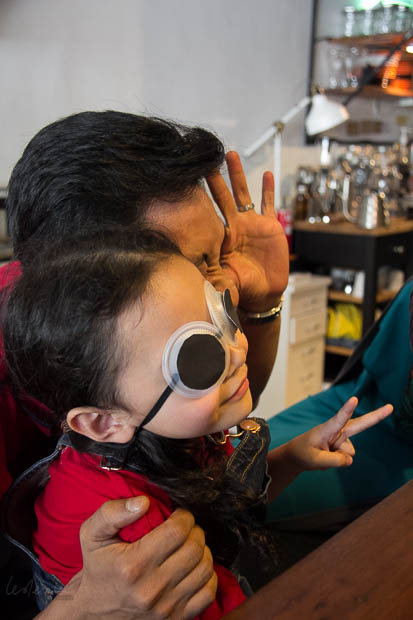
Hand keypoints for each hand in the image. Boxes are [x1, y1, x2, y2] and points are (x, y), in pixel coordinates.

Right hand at [39, 497, 216, 619]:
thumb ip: (112, 513)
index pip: (177, 532)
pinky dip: (207, 575)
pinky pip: (208, 593)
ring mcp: (166, 607)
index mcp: (132, 565)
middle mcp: (151, 589)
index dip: (183, 517)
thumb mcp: (92, 535)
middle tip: (184, 528)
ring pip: (205, 569)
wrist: (93, 612)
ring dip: (202, 550)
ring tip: (189, 545)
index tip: (177, 515)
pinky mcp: (176, 619)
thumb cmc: (97, 567)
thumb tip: (143, 502)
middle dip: (194, 531)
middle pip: (195, 549)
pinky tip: (193, 567)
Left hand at [206, 151, 288, 311]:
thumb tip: (195, 282)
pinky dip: (268, 190)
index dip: (201, 199)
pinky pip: (269, 204)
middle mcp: (235, 226)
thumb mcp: (225, 281)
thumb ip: (213, 278)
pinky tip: (267, 174)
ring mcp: (252, 224)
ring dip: (238, 175)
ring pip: (244, 194)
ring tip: (231, 154)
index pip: (209, 213)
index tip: (189, 182)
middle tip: (205, 159)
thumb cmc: (243, 288)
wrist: (265, 292)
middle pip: (223, 197)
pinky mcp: (270, 226)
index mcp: (222, 238)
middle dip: (215, 178)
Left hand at [285, 397, 393, 471]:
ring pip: (349, 454)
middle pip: (360, 424)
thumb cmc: (303, 453)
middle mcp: (337, 430)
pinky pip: (346, 459)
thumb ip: (334, 461)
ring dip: (337, 459)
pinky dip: (337, 462)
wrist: (297, 455)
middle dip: (376, 416)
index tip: (354, 399)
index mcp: (326, 428)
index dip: (347, 410)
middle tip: (391, 407)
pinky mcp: (343, 445)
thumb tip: (351, 460)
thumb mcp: (315, 460)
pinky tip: (327, 457)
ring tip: (322, 455)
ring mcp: (341, 438)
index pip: (338, 419)